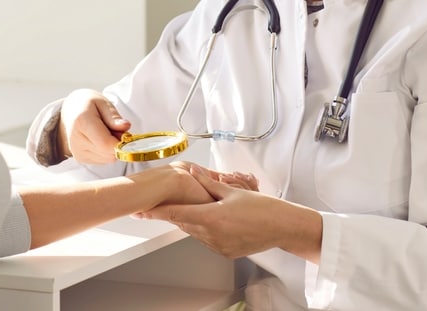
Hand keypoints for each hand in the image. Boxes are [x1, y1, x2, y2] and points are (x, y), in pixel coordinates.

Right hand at [59, 89, 130, 163]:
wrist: (71, 110)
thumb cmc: (88, 105)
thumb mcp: (103, 103)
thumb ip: (114, 117)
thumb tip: (126, 127)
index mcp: (81, 122)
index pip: (106, 143)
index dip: (121, 142)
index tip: (126, 133)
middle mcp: (76, 140)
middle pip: (109, 153)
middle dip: (118, 143)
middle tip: (115, 129)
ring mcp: (77, 152)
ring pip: (108, 158)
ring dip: (112, 148)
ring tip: (106, 132)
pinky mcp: (80, 158)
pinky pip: (103, 160)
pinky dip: (107, 151)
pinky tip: (100, 139)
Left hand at [136, 165, 320, 260]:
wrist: (283, 227)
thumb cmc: (263, 208)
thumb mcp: (233, 191)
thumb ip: (209, 183)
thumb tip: (191, 173)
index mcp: (213, 217)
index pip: (178, 213)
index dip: (158, 211)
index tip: (144, 209)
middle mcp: (213, 235)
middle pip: (184, 223)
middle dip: (173, 213)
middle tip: (160, 205)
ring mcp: (219, 246)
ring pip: (195, 231)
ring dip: (190, 220)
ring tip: (191, 208)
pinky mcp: (225, 252)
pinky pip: (207, 239)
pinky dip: (204, 229)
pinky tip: (210, 219)